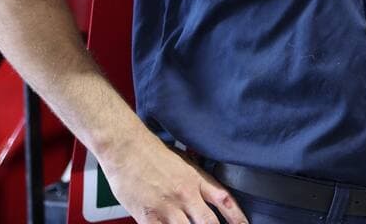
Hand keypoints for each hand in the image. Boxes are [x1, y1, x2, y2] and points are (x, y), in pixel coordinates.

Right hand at [101, 134, 247, 223]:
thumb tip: (209, 196)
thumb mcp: (185, 163)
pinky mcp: (148, 217)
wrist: (127, 149)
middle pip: (209, 222)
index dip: (237, 217)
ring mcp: (167, 207)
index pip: (224, 200)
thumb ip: (197, 181)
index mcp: (196, 180)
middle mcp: (185, 195)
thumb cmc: (153, 154)